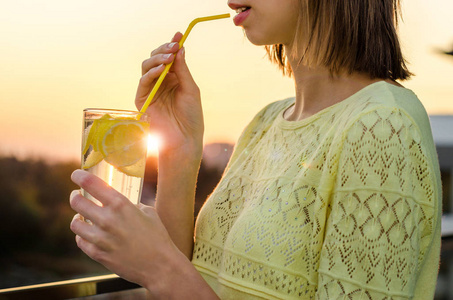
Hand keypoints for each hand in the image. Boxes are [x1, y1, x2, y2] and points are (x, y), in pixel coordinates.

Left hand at [69, 170, 182, 288]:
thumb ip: (130, 205)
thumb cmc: (157, 237)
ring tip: (82, 216)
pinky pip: (80, 240)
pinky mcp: (97, 254)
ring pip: (75, 222)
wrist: (159, 265)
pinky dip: (82, 235)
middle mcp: (107, 220)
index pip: (91, 184)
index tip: (76, 174)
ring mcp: (100, 238)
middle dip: (75, 196)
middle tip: (77, 196)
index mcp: (121, 205)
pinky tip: (88, 233)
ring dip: (78, 217)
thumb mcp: (148, 212)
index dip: (79, 176)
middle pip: (77, 202)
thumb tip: (118, 203)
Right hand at [136, 32, 203, 155]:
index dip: (173, 45)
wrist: (185, 138)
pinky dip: (151, 73)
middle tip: (173, 45)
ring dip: (157, 59)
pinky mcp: (142, 99)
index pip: (169, 57)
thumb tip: (180, 48)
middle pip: (156, 58)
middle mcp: (160, 81)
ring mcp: (150, 89)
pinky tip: (161, 69)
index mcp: (173, 78)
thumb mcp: (190, 89)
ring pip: (147, 66)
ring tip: (168, 57)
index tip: (179, 34)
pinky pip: (143, 81)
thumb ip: (182, 69)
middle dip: (164, 49)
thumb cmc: (191, 116)